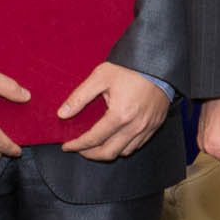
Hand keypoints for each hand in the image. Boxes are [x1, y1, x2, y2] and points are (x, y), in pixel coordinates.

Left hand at [58, 63, 173, 161]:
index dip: (77, 145)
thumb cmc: (129, 68)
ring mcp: (146, 128)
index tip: (67, 146)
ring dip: (107, 152)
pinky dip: (123, 147)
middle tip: (79, 149)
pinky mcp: (154, 126)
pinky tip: (115, 139)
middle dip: (90, 155)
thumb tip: (62, 114)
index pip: (94, 139)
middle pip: (109, 152)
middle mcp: (134, 126)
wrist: (156, 64)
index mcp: (120, 115)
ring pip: (124, 152)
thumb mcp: (100, 77)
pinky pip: (137, 145)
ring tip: (96, 145)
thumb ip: (79, 97)